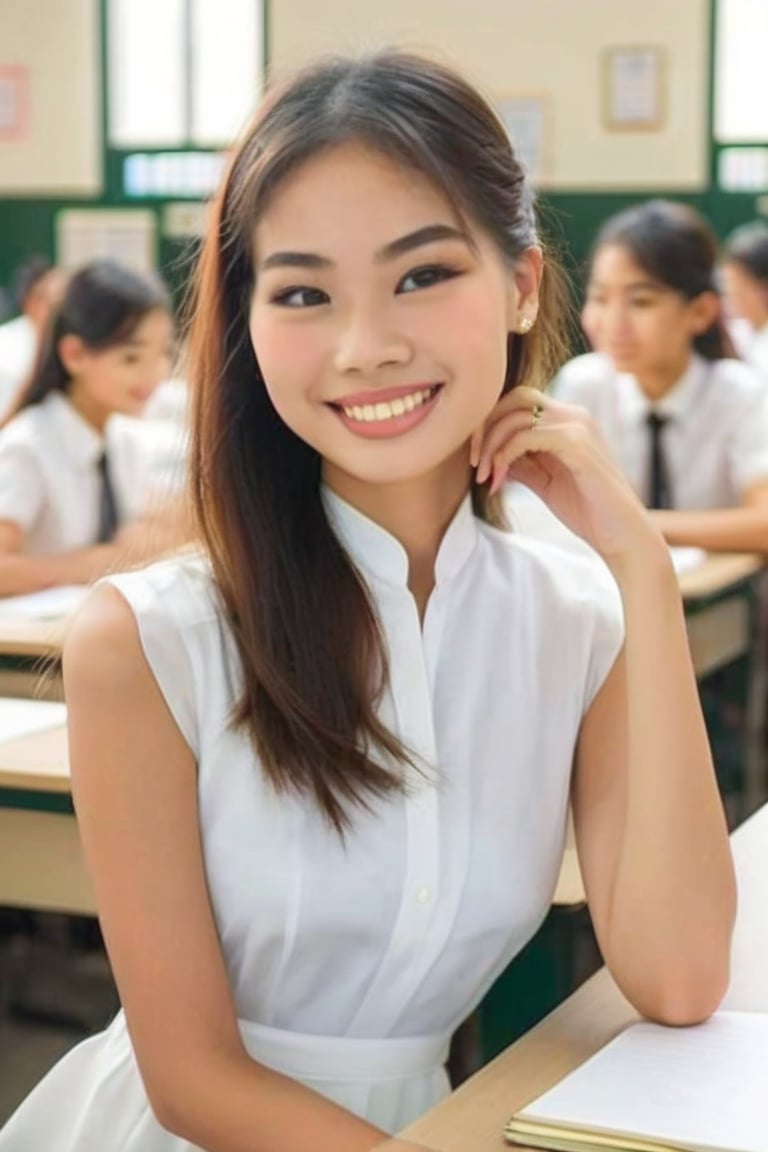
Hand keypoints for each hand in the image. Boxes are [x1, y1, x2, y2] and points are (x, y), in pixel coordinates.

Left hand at [470, 386, 665, 568]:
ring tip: (486, 476)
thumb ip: (521, 464)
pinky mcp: (577, 444)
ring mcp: (578, 427)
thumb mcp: (544, 483)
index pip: (519, 402)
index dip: (491, 425)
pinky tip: (500, 478)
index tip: (478, 461)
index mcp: (569, 422)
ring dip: (491, 445)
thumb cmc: (588, 512)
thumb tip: (491, 455)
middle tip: (475, 463)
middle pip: (514, 398)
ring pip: (516, 415)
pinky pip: (526, 436)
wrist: (622, 536)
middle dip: (485, 426)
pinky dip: (504, 455)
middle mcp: (575, 416)